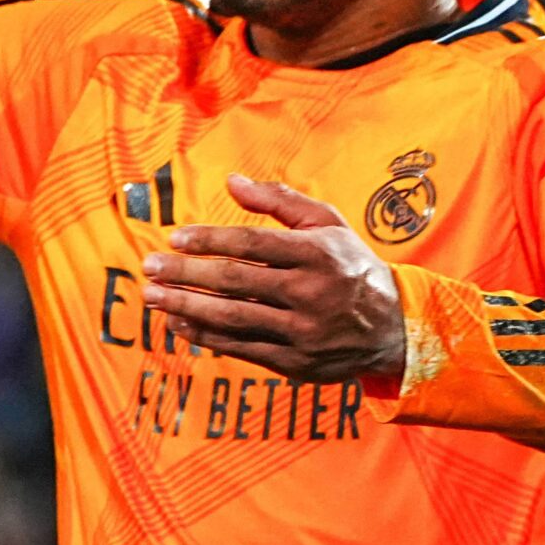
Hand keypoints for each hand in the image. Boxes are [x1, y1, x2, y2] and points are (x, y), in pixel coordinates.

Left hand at [139, 174, 405, 382]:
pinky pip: (241, 348)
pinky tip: (179, 323)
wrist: (394, 329)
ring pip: (234, 318)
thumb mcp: (327, 224)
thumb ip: (279, 202)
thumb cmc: (351, 266)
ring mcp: (303, 332)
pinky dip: (206, 336)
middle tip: (150, 267)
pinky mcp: (295, 363)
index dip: (211, 240)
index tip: (176, 237)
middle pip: (237, 282)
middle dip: (186, 274)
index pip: (253, 245)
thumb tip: (231, 181)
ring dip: (187, 307)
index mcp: (319, 254)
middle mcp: (312, 294)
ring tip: (153, 297)